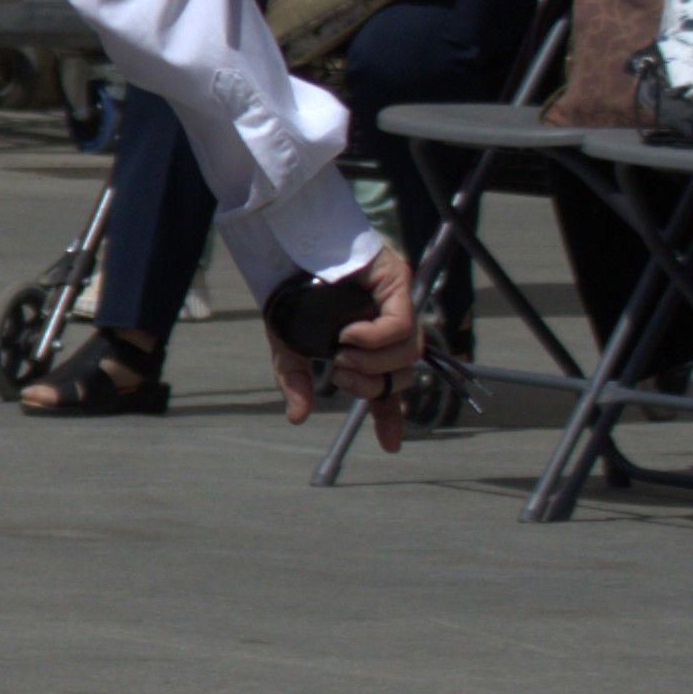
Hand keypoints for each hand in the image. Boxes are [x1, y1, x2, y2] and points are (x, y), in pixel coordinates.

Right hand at [265, 245, 424, 448]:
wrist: (284, 247)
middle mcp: (389, 325)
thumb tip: (297, 417)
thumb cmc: (289, 290)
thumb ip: (295, 379)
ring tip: (342, 352)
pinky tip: (350, 334)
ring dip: (373, 363)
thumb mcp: (288, 343)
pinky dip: (376, 338)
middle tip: (339, 371)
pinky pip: (401, 328)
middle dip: (371, 384)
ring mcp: (398, 303)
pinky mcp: (399, 283)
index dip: (390, 417)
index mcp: (368, 345)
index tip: (390, 445)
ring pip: (408, 353)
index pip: (388, 387)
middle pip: (402, 373)